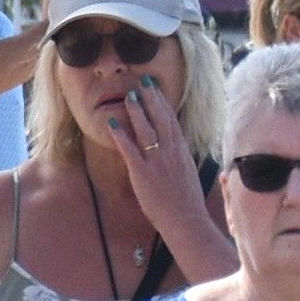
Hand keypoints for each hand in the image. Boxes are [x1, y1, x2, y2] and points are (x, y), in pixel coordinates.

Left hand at [102, 71, 205, 236]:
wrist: (186, 220)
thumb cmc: (187, 201)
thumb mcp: (187, 172)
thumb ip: (179, 157)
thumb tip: (175, 147)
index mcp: (182, 151)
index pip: (172, 120)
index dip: (163, 102)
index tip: (156, 88)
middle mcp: (171, 151)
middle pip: (161, 119)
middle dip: (152, 98)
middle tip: (143, 80)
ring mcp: (157, 161)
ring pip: (146, 129)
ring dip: (137, 111)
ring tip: (129, 95)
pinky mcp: (143, 173)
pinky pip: (130, 150)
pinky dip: (121, 135)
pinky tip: (112, 124)